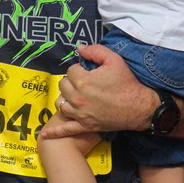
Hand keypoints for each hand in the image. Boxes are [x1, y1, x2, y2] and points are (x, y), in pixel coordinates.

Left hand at [38, 43, 158, 138]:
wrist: (139, 107)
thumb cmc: (127, 83)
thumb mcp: (114, 60)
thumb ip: (95, 50)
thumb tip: (79, 48)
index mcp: (83, 81)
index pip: (70, 70)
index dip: (80, 69)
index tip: (89, 72)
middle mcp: (78, 98)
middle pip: (63, 85)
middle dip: (71, 81)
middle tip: (84, 82)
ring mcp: (80, 114)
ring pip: (61, 103)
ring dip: (66, 98)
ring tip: (75, 96)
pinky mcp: (84, 126)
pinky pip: (65, 129)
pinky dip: (54, 131)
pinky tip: (44, 134)